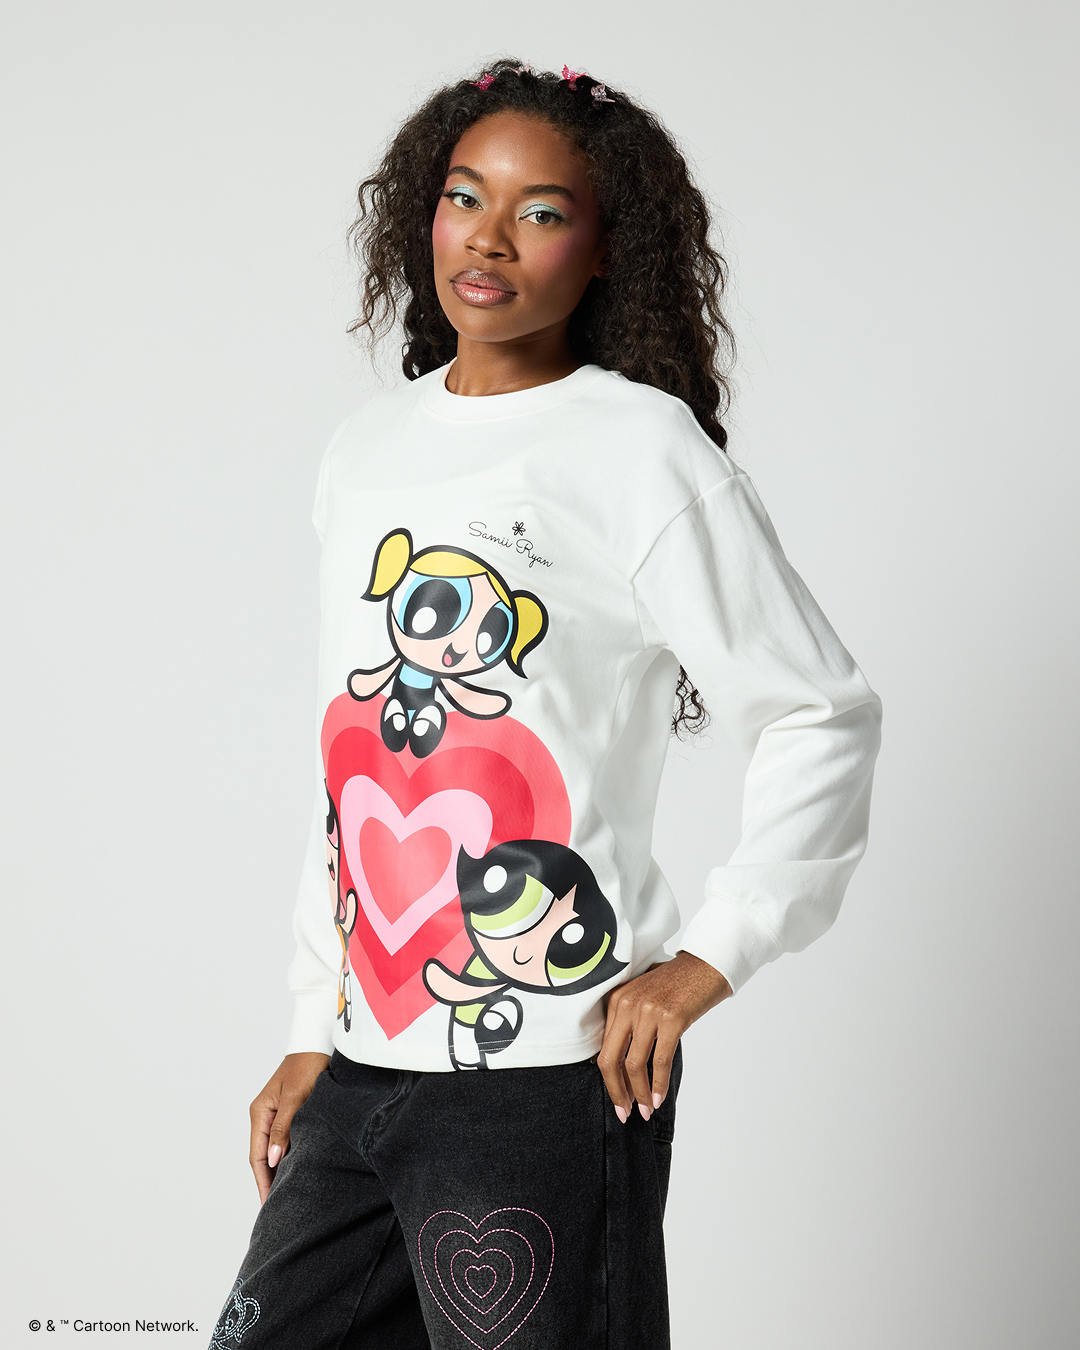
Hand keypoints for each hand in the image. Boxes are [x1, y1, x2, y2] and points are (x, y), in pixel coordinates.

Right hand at [248, 1052, 329, 1203]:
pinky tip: (295, 1170)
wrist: (318, 1044)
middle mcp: (264, 1116)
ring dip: (278, 1171)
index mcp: (260, 1112)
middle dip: (268, 1181)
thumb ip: (285, 1128)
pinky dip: (288, 1157)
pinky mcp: (289, 1113)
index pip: (258, 1155)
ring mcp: (275, 1115)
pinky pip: (284, 1141)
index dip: (263, 1180)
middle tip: (277, 1208)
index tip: (268, 1204)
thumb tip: (275, 1159)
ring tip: (286, 1195)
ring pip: (274, 1150)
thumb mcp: (296, 1097)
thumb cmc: (307, 1066)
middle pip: (263, 1156)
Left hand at [597, 950, 730, 1122]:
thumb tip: (622, 1068)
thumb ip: (630, 1024)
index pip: (604, 1048)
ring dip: (640, 1093)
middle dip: (618, 1091)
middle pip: (611, 1058)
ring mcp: (649, 1011)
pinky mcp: (672, 1018)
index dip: (609, 1079)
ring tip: (646, 1110)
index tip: (618, 1099)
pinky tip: (660, 1098)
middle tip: (625, 1113)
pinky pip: (660, 1060)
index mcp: (617, 1000)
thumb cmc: (677, 986)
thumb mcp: (644, 1000)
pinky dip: (659, 1084)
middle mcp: (627, 1004)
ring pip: (635, 1064)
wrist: (706, 965)